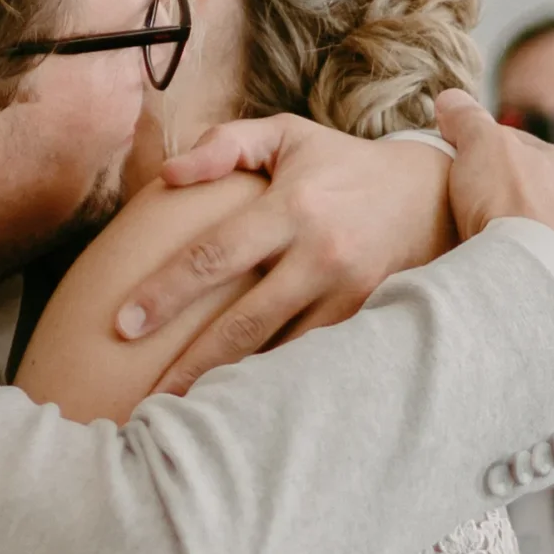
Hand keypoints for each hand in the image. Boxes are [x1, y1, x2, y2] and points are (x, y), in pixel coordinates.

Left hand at [116, 116, 453, 393]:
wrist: (430, 197)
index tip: (123, 324)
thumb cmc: (339, 166)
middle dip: (190, 362)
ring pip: (279, 353)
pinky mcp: (366, 320)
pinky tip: (236, 411)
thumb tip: (167, 175)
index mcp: (293, 205)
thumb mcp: (287, 137)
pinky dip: (272, 387)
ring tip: (181, 416)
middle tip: (144, 396)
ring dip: (230, 387)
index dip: (166, 292)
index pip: (216, 254)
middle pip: (243, 322)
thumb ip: (225, 144)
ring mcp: (349, 292)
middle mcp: (322, 253)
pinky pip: (310, 360)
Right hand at [437, 91, 553, 272]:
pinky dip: (540, 273)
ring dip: (534, 239)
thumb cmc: (505, 202)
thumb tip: (450, 97)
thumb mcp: (478, 145)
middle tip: (482, 215)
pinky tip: (520, 280)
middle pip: (541, 193)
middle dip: (517, 200)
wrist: (527, 271)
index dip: (491, 154)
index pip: (521, 149)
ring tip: (502, 254)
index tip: (467, 167)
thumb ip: (467, 119)